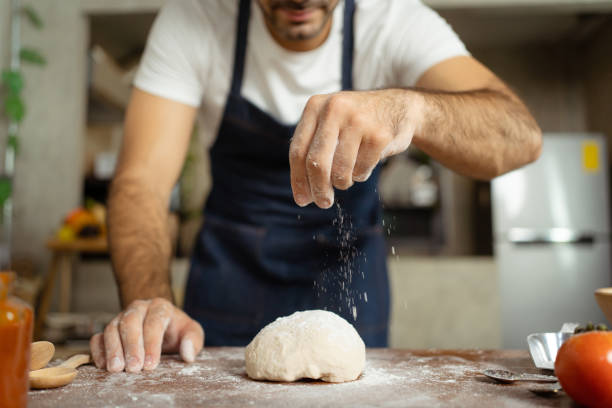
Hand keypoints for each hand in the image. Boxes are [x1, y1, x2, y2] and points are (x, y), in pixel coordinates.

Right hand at [89, 298, 203, 371]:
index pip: (154, 321)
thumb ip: (193, 340)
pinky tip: (104, 365)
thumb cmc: (177, 330)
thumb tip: (188, 354)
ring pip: (112, 328)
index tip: (151, 364)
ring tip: (117, 369)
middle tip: (133, 368)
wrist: (163, 325)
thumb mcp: (192, 332)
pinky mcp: (110, 329)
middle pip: (130, 322)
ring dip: (113, 349)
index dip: (152, 343)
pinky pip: (98, 337)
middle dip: (132, 346)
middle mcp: (139, 308)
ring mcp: (121, 317)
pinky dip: (99, 350)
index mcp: (160, 307)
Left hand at [289, 89, 423, 207]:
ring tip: (348, 176)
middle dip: (318, 189)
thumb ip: (313, 152)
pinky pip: (361, 171)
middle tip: (323, 202)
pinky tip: (365, 163)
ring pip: (340, 171)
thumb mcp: (329, 124)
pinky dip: (360, 175)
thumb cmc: (357, 123)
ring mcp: (358, 121)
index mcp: (315, 106)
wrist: (398, 107)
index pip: (298, 151)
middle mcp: (335, 109)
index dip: (298, 180)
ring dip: (342, 182)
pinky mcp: (379, 135)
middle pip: (316, 162)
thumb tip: (303, 197)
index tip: (302, 200)